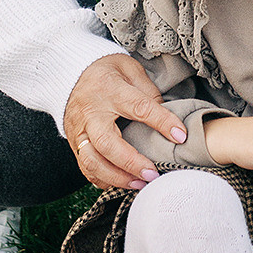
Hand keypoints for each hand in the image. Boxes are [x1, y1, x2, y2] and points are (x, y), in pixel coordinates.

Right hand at [64, 53, 188, 192]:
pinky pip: (85, 167)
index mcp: (109, 89)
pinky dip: (103, 180)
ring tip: (140, 184)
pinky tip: (122, 182)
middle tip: (153, 174)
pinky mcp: (73, 142)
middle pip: (106, 143)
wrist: (72, 73)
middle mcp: (90, 112)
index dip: (161, 122)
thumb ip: (148, 92)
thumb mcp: (130, 69)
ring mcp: (78, 129)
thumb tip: (166, 118)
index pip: (139, 107)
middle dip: (130, 163)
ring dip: (116, 177)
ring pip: (92, 161)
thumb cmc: (107, 72)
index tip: (180, 136)